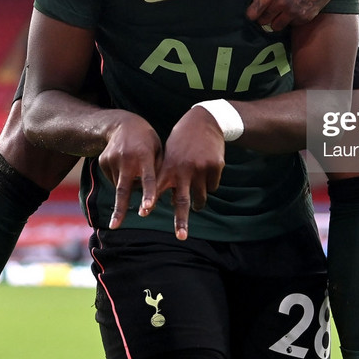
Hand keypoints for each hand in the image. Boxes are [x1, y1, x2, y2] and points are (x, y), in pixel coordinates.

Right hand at [97, 115, 163, 229]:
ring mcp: (112, 160)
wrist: (122, 124)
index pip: (148, 178)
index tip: (146, 207)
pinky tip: (124, 165)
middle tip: (115, 226)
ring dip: (128, 186)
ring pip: (120, 186)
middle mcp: (127, 159)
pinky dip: (121, 179)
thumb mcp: (157, 151)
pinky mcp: (102, 162)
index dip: (148, 194)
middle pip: (123, 189)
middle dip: (120, 209)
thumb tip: (157, 200)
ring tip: (133, 168)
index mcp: (145, 156)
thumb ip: (157, 173)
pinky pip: (113, 180)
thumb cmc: (147, 142)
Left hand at [158, 108, 226, 239]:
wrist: (206, 121)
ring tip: (196, 201)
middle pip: (183, 201)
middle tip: (181, 237)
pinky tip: (206, 172)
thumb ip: (168, 176)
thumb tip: (171, 202)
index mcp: (169, 166)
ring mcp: (201, 169)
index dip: (150, 201)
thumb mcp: (171, 154)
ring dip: (198, 202)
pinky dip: (209, 184)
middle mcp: (184, 169)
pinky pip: (213, 186)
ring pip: (201, 197)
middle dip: (181, 221)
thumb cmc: (182, 140)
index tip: (143, 213)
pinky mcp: (216, 167)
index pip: (157, 187)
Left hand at [246, 0, 340, 29]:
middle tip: (267, 11)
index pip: (253, 12)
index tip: (253, 12)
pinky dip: (291, 19)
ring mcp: (294, 12)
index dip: (251, 13)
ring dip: (276, 20)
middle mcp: (282, 4)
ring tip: (280, 11)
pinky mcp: (306, 17)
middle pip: (263, 22)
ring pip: (276, 27)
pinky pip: (292, 24)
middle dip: (263, 17)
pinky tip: (295, 8)